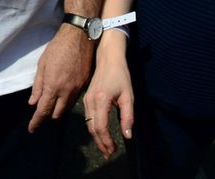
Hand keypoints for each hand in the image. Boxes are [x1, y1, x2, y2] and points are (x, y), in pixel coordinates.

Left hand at [28, 25, 93, 131]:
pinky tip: (63, 93)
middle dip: (48, 116)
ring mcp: (78, 89)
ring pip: (67, 108)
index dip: (36, 122)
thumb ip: (38, 85)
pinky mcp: (85, 84)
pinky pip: (75, 99)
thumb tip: (33, 103)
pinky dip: (67, 100)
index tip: (31, 129)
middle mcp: (66, 91)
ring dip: (58, 109)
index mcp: (53, 86)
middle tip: (41, 113)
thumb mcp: (42, 64)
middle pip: (57, 114)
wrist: (79, 37)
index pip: (43, 110)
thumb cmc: (57, 48)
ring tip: (52, 104)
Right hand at [82, 40, 133, 158]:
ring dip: (96, 138)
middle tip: (109, 154)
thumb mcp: (128, 96)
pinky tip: (101, 134)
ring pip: (88, 125)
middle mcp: (90, 101)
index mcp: (101, 100)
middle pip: (92, 128)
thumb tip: (127, 135)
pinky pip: (88, 118)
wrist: (108, 59)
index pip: (101, 126)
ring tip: (105, 148)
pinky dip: (93, 129)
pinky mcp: (86, 99)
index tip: (113, 150)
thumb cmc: (121, 76)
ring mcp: (86, 100)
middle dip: (100, 143)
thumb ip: (128, 116)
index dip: (106, 141)